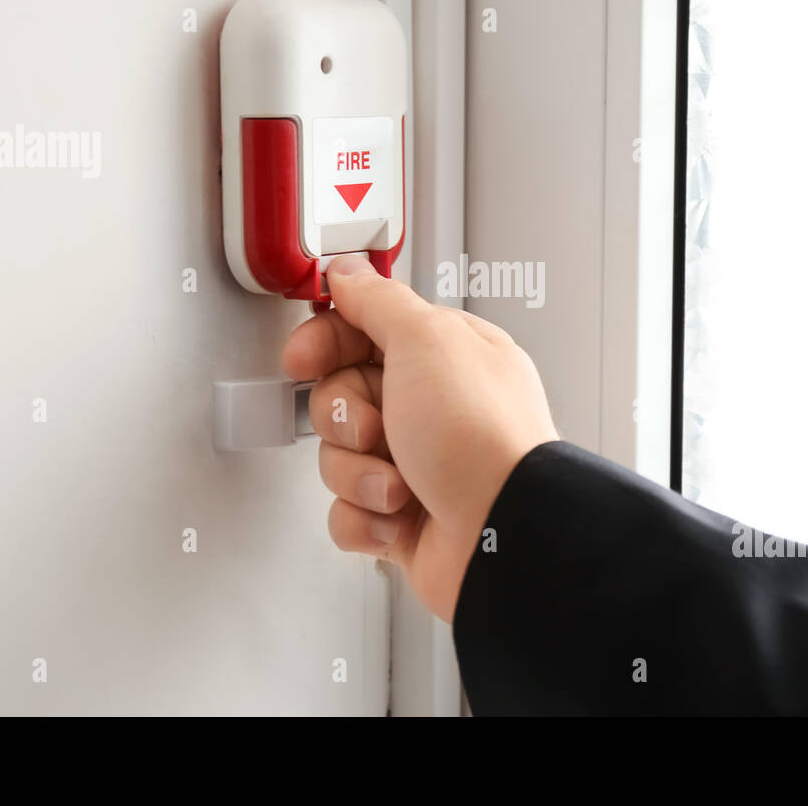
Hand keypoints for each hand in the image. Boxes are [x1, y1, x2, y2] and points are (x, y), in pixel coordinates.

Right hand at [281, 254, 557, 622]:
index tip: (303, 358)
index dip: (325, 343)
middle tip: (376, 429)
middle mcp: (434, 408)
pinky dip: (366, 519)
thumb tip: (349, 272)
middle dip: (346, 419)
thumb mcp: (427, 340)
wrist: (504, 535)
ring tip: (401, 485)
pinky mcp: (405, 518)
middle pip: (341, 397)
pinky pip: (349, 513)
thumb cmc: (480, 439)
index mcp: (445, 356)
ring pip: (339, 459)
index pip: (363, 332)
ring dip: (360, 474)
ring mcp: (419, 465)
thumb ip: (379, 301)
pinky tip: (398, 518)